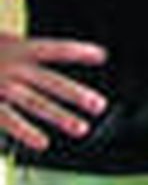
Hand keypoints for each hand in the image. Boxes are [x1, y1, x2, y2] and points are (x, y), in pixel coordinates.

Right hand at [0, 31, 107, 150]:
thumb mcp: (0, 42)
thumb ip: (20, 52)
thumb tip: (42, 56)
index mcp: (15, 48)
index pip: (52, 48)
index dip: (76, 51)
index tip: (101, 55)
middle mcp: (10, 67)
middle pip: (49, 80)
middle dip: (76, 94)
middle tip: (99, 105)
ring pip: (33, 103)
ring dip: (59, 116)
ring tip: (82, 128)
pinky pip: (7, 119)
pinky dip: (24, 131)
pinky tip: (41, 142)